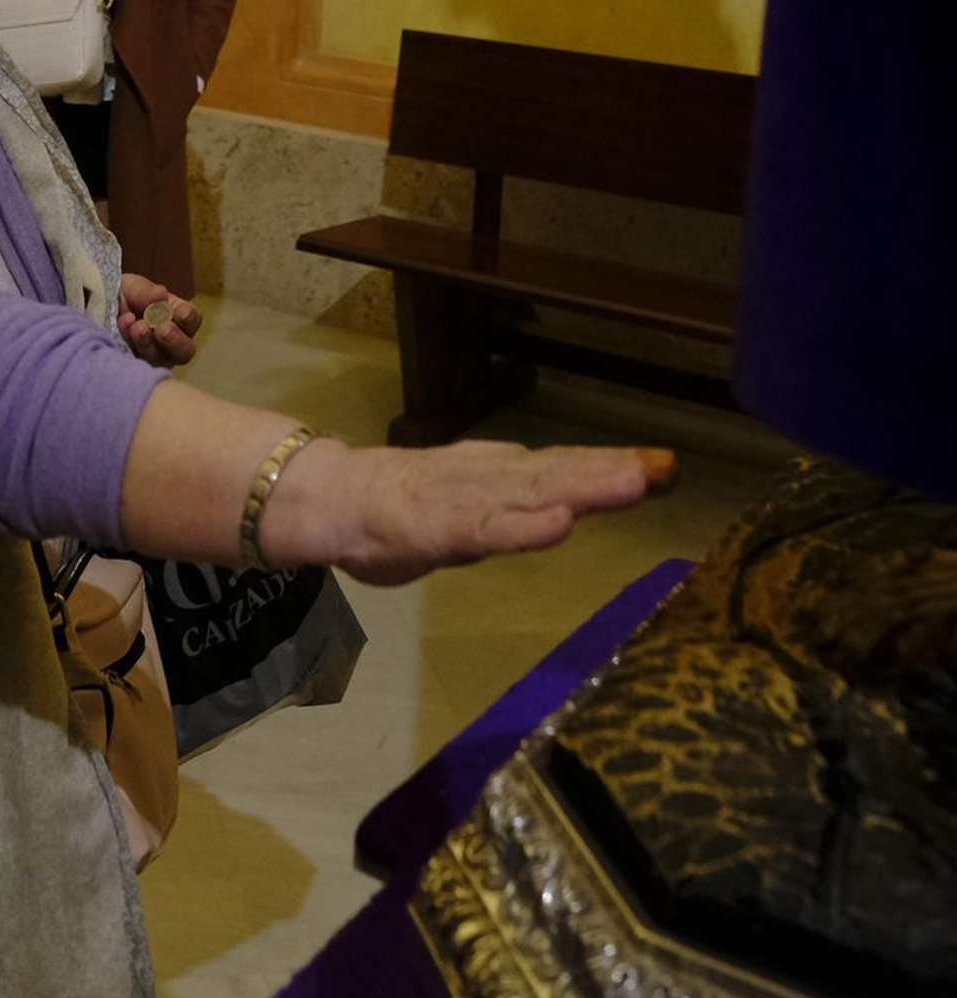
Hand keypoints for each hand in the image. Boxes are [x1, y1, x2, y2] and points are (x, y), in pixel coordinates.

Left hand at [117, 273, 201, 368]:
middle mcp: (170, 341)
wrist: (94, 308)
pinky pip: (136, 365)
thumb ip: (145, 292)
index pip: (191, 320)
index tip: (179, 313)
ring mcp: (153, 357)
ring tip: (136, 326)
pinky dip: (129, 346)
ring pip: (160, 360)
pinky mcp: (134, 367)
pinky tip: (121, 328)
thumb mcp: (132, 288)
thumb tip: (161, 294)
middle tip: (161, 329)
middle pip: (185, 350)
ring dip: (148, 343)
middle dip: (174, 340)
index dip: (188, 318)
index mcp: (176, 317)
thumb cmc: (121, 296)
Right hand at [262, 436, 675, 584]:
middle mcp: (492, 478)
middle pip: (561, 474)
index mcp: (502, 476)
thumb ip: (513, 507)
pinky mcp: (437, 528)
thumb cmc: (400, 510)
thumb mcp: (470, 512)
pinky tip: (558, 525)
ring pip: (532, 492)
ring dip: (585, 486)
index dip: (615, 468)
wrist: (329, 500)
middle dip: (615, 471)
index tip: (668, 467)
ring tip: (634, 481)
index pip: (566, 470)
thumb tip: (560, 500)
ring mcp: (466, 500)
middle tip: (668, 466)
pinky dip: (524, 528)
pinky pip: (486, 531)